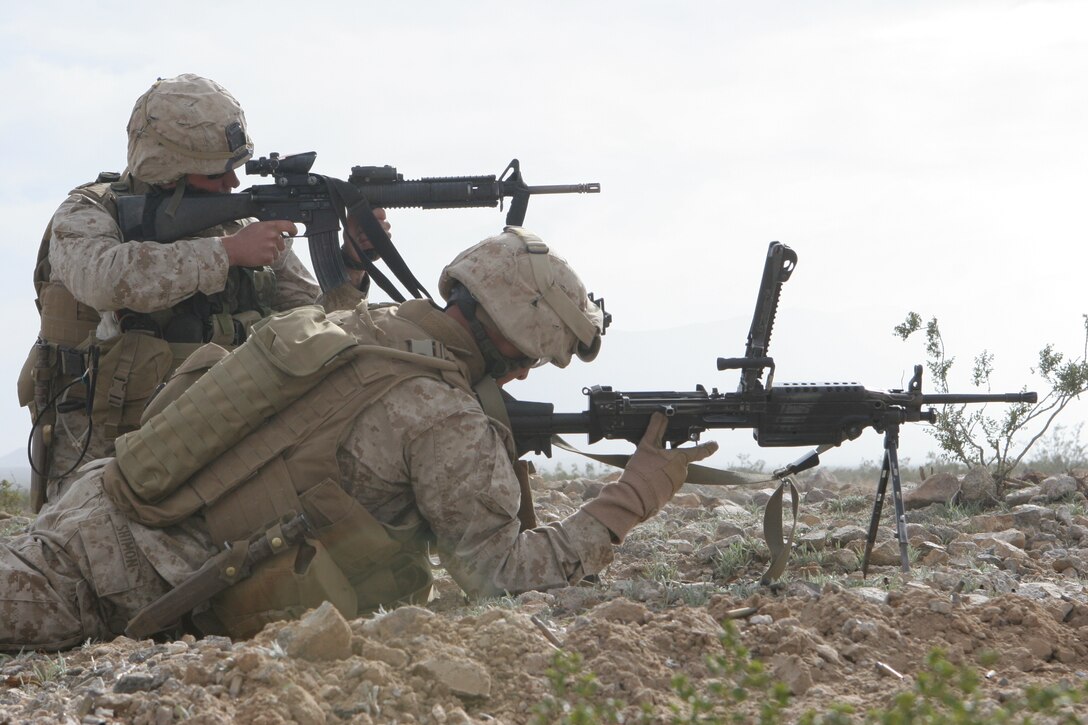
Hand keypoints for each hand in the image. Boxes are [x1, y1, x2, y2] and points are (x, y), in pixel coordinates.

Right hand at [221, 220, 297, 266]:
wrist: (233, 249)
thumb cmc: (243, 237)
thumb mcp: (256, 226)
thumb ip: (268, 227)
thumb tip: (277, 230)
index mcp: (270, 226)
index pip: (288, 225)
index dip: (293, 229)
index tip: (294, 232)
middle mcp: (273, 236)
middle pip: (282, 243)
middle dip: (276, 245)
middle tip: (263, 245)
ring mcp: (271, 248)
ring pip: (277, 253)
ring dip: (270, 253)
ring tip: (258, 250)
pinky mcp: (269, 258)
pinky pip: (272, 260)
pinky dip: (266, 259)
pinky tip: (257, 255)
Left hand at [343, 207, 390, 263]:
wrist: (349, 251)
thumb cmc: (350, 235)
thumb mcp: (350, 221)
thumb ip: (356, 212)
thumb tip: (359, 202)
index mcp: (373, 218)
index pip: (382, 212)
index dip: (378, 214)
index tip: (371, 215)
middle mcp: (380, 226)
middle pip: (385, 223)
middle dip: (371, 227)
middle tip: (359, 230)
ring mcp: (382, 236)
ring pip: (385, 233)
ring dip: (369, 236)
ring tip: (359, 238)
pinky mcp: (382, 246)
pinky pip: (381, 242)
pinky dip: (370, 243)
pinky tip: (362, 244)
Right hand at [582, 412, 717, 541]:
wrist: (635, 497)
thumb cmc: (642, 472)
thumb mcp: (646, 446)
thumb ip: (655, 429)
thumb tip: (660, 415)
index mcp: (679, 459)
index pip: (699, 451)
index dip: (708, 447)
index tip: (715, 444)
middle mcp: (682, 472)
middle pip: (679, 461)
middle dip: (669, 458)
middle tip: (654, 458)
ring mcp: (676, 484)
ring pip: (673, 472)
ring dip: (663, 469)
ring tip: (648, 470)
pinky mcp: (669, 494)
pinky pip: (668, 483)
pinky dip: (660, 479)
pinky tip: (648, 478)